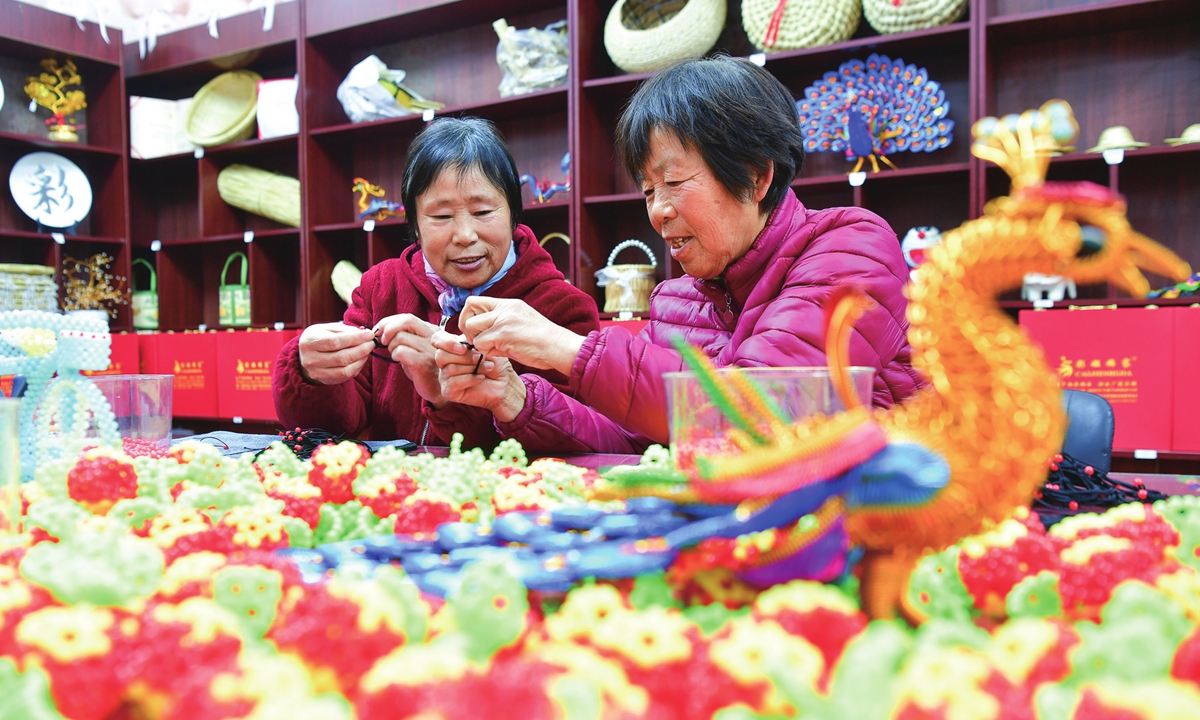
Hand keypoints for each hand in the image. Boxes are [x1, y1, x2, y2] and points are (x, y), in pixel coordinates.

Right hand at [297, 322, 374, 384]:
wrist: (306, 355)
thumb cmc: (320, 338)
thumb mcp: (327, 328)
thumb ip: (345, 330)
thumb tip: (365, 333)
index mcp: (309, 342)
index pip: (335, 342)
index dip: (355, 338)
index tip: (369, 334)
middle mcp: (310, 360)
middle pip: (342, 357)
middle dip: (361, 349)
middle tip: (372, 343)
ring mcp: (317, 373)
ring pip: (345, 370)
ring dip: (361, 359)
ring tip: (367, 350)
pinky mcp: (325, 381)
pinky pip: (346, 377)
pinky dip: (357, 367)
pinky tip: (361, 359)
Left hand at [374, 314, 446, 407]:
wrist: (439, 389)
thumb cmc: (425, 367)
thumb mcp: (418, 347)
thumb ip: (406, 335)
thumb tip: (381, 329)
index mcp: (431, 330)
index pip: (407, 317)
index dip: (389, 322)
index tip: (379, 330)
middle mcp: (433, 337)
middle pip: (407, 321)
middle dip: (388, 328)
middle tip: (382, 340)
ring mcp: (429, 349)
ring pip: (400, 337)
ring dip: (391, 346)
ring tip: (395, 355)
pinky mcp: (423, 363)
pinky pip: (401, 351)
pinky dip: (395, 355)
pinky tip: (399, 361)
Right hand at [431, 331, 525, 421]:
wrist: (504, 384)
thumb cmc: (495, 364)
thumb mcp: (485, 348)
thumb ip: (471, 341)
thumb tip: (463, 343)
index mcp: (451, 348)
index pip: (437, 339)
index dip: (447, 342)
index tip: (464, 347)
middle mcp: (445, 362)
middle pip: (441, 355)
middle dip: (465, 356)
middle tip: (481, 358)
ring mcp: (445, 377)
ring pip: (450, 369)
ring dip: (472, 368)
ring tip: (488, 367)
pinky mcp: (449, 391)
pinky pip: (452, 383)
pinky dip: (469, 379)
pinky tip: (481, 378)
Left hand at [458, 296, 585, 375]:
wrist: (559, 347)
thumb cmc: (543, 340)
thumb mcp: (521, 321)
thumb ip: (502, 321)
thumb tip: (482, 329)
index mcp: (508, 304)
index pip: (475, 300)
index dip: (469, 315)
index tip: (475, 329)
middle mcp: (504, 308)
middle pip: (468, 309)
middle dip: (467, 327)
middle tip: (477, 340)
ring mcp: (503, 320)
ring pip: (472, 329)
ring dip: (479, 342)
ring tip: (494, 349)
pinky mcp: (503, 335)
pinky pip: (481, 344)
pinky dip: (488, 352)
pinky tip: (502, 354)